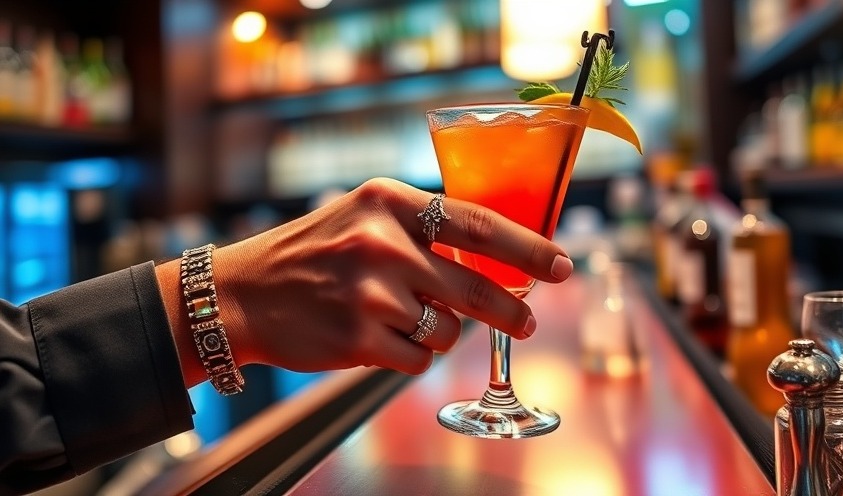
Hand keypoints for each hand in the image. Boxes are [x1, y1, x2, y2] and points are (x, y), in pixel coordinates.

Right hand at [163, 178, 573, 379]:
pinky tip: (380, 339)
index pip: (479, 225)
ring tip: (401, 318)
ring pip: (447, 329)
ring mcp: (370, 293)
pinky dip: (412, 354)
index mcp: (389, 202)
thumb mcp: (363, 216)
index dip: (529, 249)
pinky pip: (419, 358)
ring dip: (439, 331)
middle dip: (512, 310)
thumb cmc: (311, 253)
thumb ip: (422, 229)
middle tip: (528, 321)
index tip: (561, 265)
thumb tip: (495, 258)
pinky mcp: (358, 338)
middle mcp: (382, 243)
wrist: (241, 294)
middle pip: (476, 286)